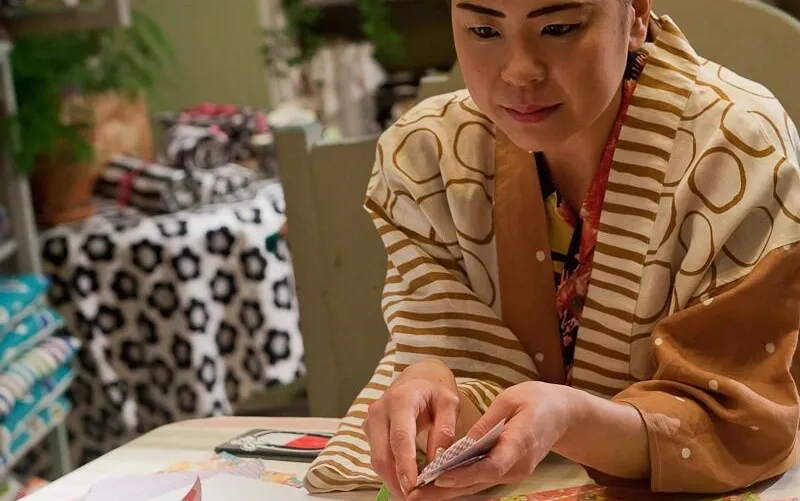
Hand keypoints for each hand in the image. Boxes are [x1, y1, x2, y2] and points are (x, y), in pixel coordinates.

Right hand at [364, 359, 461, 498]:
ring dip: (392, 480)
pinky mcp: (369, 431)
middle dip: (396, 480)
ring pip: (377, 459)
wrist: (417, 378)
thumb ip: (445, 429)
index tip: (413, 486)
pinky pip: (377, 456)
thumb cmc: (434, 390)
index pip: (400, 438)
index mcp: (400, 400)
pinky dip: (390, 472)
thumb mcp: (449, 403)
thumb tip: (439, 459)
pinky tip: (404, 483)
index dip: (405, 465)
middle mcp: (379, 411)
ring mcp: (370, 421)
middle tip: (413, 499)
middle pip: (382, 454)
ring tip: (411, 495)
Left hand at [408, 381, 577, 500]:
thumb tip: (465, 441)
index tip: (439, 477)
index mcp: (520, 442)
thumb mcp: (511, 399)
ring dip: (448, 492)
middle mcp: (518, 465)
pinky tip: (436, 486)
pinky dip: (460, 484)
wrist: (564, 414)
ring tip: (417, 494)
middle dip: (446, 491)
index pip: (491, 466)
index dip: (465, 475)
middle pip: (479, 482)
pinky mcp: (510, 471)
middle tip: (414, 495)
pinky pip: (482, 480)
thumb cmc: (538, 400)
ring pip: (478, 485)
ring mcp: (515, 472)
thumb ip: (487, 421)